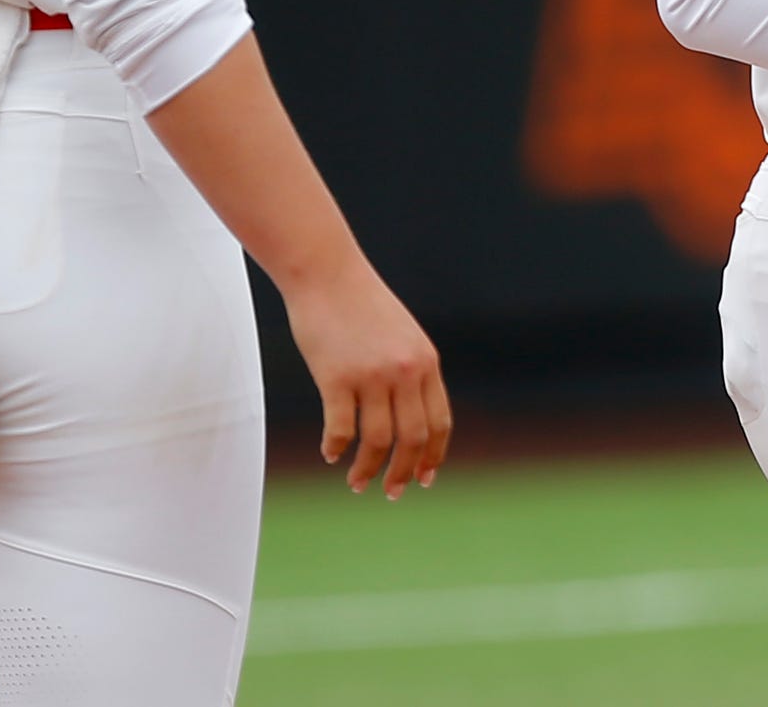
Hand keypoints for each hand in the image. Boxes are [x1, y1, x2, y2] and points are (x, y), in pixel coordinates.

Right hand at [282, 261, 452, 499]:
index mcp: (426, 363)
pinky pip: (341, 428)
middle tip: (391, 492)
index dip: (433, 456)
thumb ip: (410, 371)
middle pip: (412, 438)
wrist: (327, 274)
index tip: (425, 479)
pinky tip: (330, 454)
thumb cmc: (360, 305)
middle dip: (403, 472)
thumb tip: (406, 415)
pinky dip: (336, 447)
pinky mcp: (336, 377)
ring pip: (377, 441)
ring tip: (357, 484)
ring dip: (367, 469)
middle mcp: (405, 371)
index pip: (439, 422)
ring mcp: (372, 375)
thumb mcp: (401, 336)